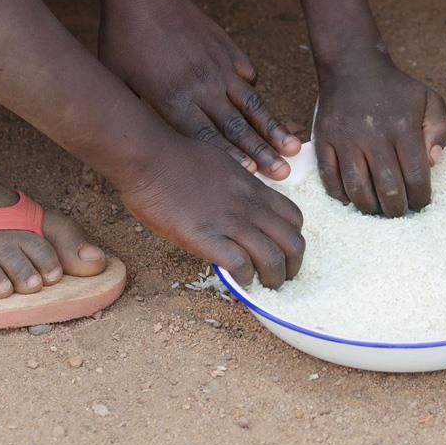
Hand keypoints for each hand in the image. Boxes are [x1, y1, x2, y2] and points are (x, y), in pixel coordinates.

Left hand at [99, 0, 299, 179]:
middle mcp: (202, 86)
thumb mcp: (120, 83)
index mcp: (173, 99)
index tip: (253, 175)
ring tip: (294, 147)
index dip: (231, 158)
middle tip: (283, 173)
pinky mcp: (227, 50)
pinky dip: (254, 93)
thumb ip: (139, 112)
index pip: (207, 136)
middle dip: (263, 153)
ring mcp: (219, 67)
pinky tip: (262, 109)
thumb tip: (143, 140)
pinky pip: (247, 75)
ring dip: (272, 128)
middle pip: (237, 127)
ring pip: (251, 104)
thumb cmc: (124, 40)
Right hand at [117, 133, 304, 288]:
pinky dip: (244, 279)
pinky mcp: (206, 238)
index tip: (283, 250)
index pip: (294, 218)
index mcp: (255, 189)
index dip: (293, 238)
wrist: (150, 157)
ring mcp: (231, 223)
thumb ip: (238, 188)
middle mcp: (251, 207)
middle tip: (282, 278)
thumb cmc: (178, 157)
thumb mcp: (224, 165)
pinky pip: (240, 265)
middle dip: (293, 266)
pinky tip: (238, 280)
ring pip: (273, 259)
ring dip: (274, 279)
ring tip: (265, 287)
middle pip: (294, 243)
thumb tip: (238, 204)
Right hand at [314, 52, 445, 215]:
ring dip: (370, 208)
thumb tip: (433, 162)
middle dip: (397, 209)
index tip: (421, 203)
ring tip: (378, 210)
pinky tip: (352, 198)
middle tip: (399, 211)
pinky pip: (329, 178)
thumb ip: (441, 130)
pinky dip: (340, 195)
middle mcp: (374, 135)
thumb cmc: (395, 89)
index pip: (416, 176)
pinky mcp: (323, 141)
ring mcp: (346, 139)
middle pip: (388, 188)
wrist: (352, 66)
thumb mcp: (429, 99)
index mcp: (403, 127)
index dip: (421, 198)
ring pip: (357, 189)